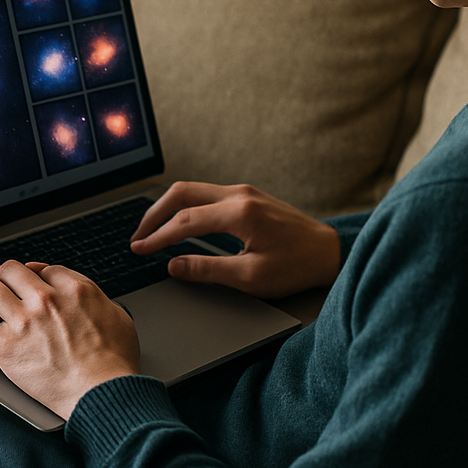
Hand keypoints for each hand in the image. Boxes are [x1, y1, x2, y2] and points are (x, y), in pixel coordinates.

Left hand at [0, 260, 139, 419]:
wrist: (101, 392)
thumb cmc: (114, 362)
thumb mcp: (119, 317)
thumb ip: (99, 301)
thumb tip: (91, 300)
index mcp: (75, 289)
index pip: (45, 269)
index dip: (37, 272)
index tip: (32, 278)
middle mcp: (46, 299)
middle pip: (13, 271)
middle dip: (6, 274)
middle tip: (1, 279)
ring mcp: (22, 321)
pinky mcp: (4, 345)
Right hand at [130, 182, 339, 298]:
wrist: (329, 252)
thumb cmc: (296, 266)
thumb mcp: (251, 278)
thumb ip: (208, 270)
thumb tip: (174, 265)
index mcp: (239, 214)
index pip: (184, 221)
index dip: (157, 236)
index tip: (139, 249)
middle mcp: (240, 195)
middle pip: (181, 193)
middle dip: (154, 214)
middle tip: (138, 236)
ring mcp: (244, 192)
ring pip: (193, 190)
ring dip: (168, 208)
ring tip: (152, 230)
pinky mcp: (248, 196)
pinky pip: (207, 194)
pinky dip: (186, 207)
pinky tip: (178, 223)